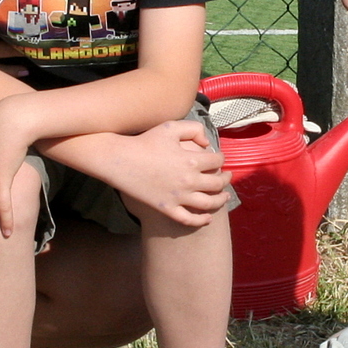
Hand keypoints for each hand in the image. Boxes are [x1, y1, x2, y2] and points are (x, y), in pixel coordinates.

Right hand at [101, 120, 229, 225]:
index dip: (221, 158)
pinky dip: (202, 220)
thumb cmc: (145, 141)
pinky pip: (189, 219)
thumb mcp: (171, 127)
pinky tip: (208, 217)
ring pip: (209, 203)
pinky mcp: (167, 208)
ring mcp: (178, 197)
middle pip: (217, 183)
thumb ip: (194, 129)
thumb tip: (208, 144)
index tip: (219, 158)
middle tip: (227, 176)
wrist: (120, 160)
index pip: (218, 161)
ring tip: (225, 197)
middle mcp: (189, 181)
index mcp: (191, 160)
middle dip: (226, 179)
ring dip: (221, 200)